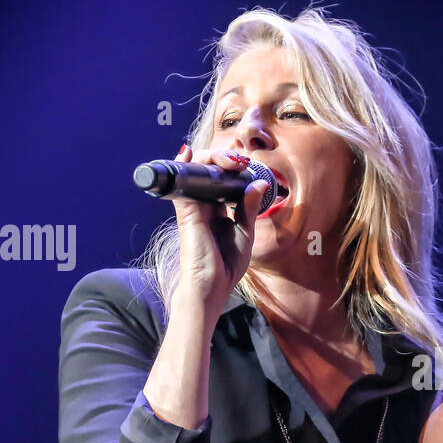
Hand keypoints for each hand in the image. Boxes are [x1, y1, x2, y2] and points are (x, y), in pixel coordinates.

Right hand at [170, 144, 270, 313]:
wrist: (211, 287)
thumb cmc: (226, 266)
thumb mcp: (245, 234)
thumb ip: (249, 208)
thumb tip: (259, 184)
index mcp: (218, 210)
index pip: (222, 180)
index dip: (233, 169)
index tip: (248, 167)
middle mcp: (204, 205)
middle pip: (208, 171)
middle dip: (224, 159)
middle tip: (240, 162)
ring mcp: (193, 207)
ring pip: (196, 172)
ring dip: (210, 158)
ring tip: (229, 160)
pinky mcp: (186, 211)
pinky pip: (182, 183)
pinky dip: (186, 166)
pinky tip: (190, 154)